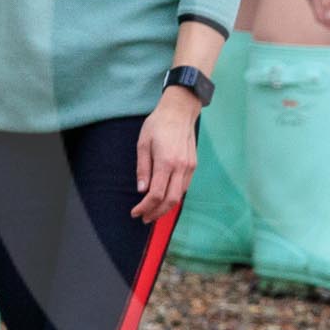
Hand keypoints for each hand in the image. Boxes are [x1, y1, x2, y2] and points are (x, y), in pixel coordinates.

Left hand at [133, 88, 200, 220]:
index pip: (156, 194)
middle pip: (170, 200)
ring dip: (166, 207)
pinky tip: (164, 197)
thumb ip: (143, 168)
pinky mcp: (193, 165)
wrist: (179, 111)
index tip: (135, 212)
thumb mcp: (143, 144)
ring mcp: (189, 167)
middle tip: (144, 218)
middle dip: (156, 213)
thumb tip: (141, 189)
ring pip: (179, 195)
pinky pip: (184, 186)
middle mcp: (180, 167)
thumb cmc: (158, 124)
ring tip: (153, 211)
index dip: (145, 207)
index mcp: (166, 162)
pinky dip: (174, 196)